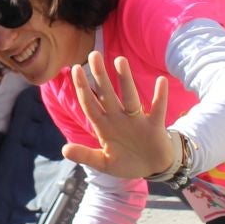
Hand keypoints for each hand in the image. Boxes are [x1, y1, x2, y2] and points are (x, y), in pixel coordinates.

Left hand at [59, 51, 176, 179]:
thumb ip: (85, 156)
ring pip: (130, 97)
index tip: (75, 69)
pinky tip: (161, 81)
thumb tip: (64, 149)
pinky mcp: (155, 126)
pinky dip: (160, 97)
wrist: (153, 168)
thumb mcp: (104, 163)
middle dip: (100, 76)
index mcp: (105, 127)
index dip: (82, 88)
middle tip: (94, 54)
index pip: (90, 104)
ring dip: (126, 80)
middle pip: (107, 95)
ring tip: (120, 60)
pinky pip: (158, 109)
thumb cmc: (126, 162)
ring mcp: (137, 121)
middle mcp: (119, 119)